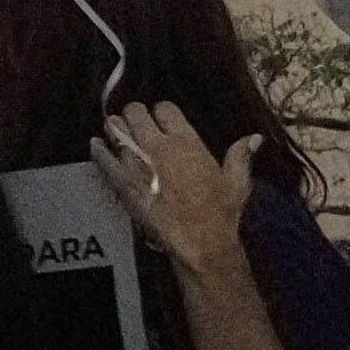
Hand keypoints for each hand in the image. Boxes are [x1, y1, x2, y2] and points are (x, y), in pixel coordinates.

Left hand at [96, 92, 252, 273]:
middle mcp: (158, 146)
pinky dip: (98, 149)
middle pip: (136, 113)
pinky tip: (95, 144)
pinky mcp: (121, 182)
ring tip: (117, 131)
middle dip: (135, 114)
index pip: (165, 109)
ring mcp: (136, 162)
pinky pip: (103, 158)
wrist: (199, 240)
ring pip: (116, 130)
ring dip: (116, 128)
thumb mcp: (237, 182)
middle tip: (136, 122)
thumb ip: (240, 155)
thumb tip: (254, 137)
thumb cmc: (220, 212)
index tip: (162, 119)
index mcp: (186, 141)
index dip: (162, 112)